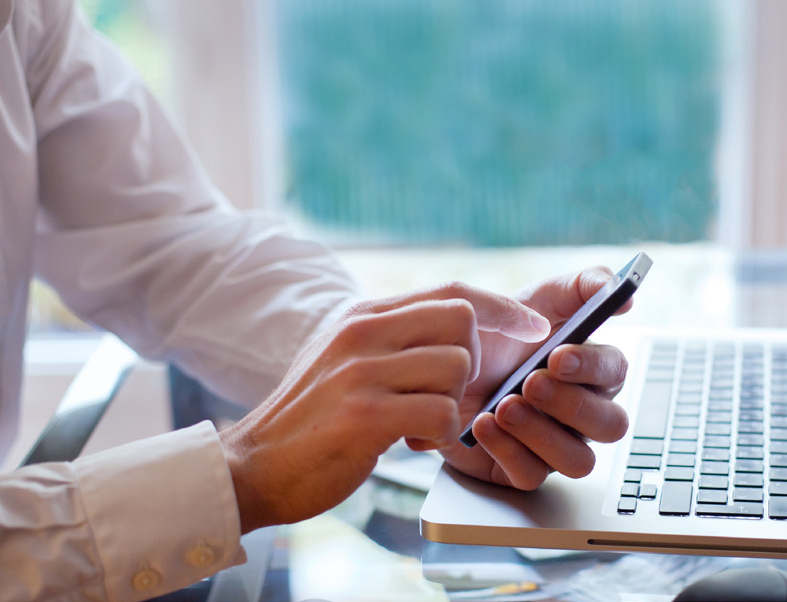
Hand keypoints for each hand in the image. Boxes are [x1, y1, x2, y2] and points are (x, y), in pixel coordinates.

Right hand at [219, 283, 549, 533]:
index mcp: (362, 316)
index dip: (503, 307)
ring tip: (419, 426)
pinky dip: (441, 436)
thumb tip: (459, 332)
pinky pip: (442, 414)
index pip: (452, 291)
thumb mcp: (345, 362)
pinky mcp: (364, 414)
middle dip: (473, 365)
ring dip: (453, 406)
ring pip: (457, 368)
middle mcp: (361, 332)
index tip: (535, 326)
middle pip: (463, 321)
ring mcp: (361, 370)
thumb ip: (393, 341)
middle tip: (444, 397)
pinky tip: (412, 444)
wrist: (251, 468)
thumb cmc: (311, 422)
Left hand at [440, 267, 631, 489]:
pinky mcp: (520, 469)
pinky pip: (532, 476)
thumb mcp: (534, 297)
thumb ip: (583, 286)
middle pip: (610, 426)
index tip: (558, 355)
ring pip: (578, 460)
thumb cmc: (492, 334)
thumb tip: (627, 297)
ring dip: (543, 433)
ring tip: (504, 406)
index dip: (593, 367)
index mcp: (589, 370)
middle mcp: (579, 413)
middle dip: (572, 405)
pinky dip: (508, 450)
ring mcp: (552, 445)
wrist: (435, 364)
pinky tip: (483, 424)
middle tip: (530, 383)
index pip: (616, 373)